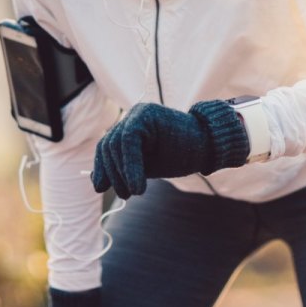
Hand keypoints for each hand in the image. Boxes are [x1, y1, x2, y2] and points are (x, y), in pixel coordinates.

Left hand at [91, 100, 248, 198]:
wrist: (209, 144)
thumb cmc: (179, 154)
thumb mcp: (146, 165)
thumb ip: (124, 168)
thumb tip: (96, 180)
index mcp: (129, 126)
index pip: (107, 147)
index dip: (101, 168)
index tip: (99, 187)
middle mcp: (132, 115)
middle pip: (109, 145)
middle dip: (113, 173)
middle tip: (124, 195)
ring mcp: (139, 112)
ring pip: (116, 143)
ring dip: (122, 172)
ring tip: (134, 192)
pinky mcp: (147, 114)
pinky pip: (129, 139)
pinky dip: (130, 165)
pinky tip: (137, 186)